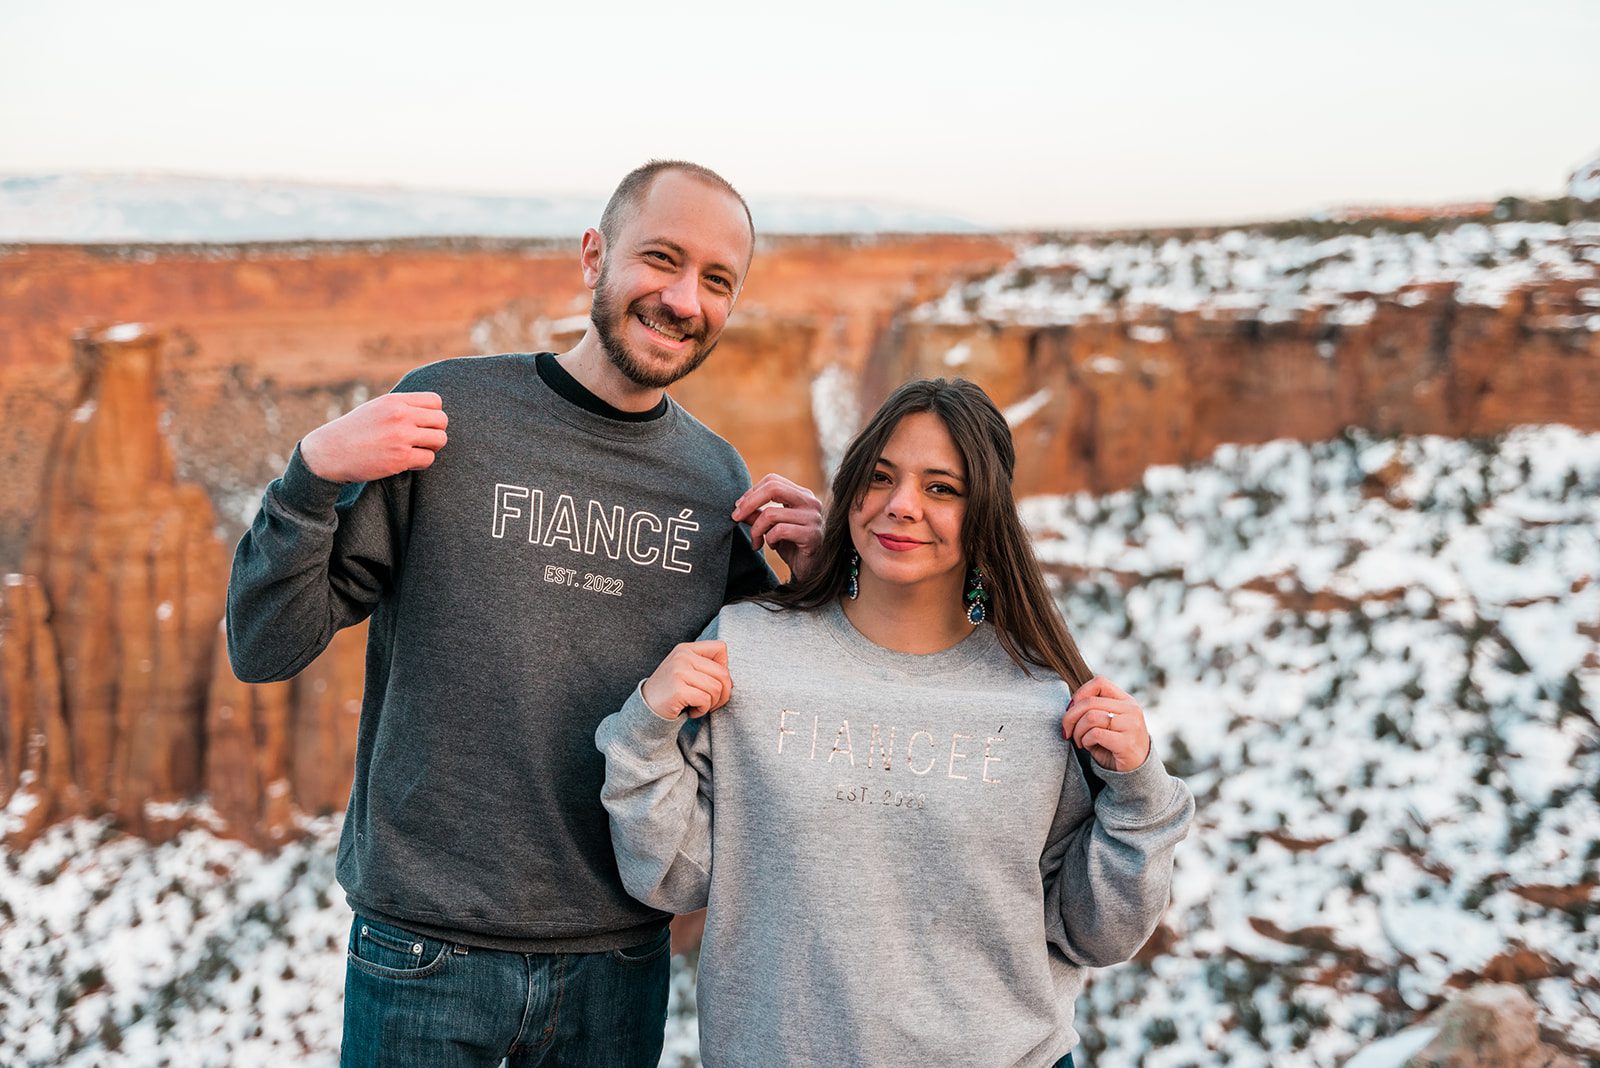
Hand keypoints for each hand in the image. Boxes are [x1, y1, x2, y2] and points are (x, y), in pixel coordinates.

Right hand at [299, 392, 448, 482]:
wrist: (329, 452)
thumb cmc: (354, 431)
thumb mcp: (376, 408)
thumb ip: (401, 406)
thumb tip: (430, 410)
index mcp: (394, 401)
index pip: (435, 401)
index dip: (433, 414)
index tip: (422, 424)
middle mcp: (400, 416)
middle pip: (442, 420)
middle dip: (435, 431)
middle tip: (421, 440)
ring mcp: (401, 437)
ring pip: (440, 440)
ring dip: (431, 447)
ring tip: (415, 450)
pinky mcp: (400, 458)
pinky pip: (428, 458)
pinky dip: (422, 462)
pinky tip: (407, 462)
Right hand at [640, 641, 730, 720]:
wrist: (645, 708)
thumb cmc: (671, 692)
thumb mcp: (686, 671)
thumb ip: (706, 668)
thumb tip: (731, 681)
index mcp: (686, 649)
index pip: (721, 648)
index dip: (725, 668)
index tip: (714, 682)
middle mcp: (682, 656)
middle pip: (723, 673)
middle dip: (723, 693)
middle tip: (711, 703)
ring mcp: (679, 671)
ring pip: (716, 688)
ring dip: (711, 704)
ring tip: (698, 706)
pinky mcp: (678, 689)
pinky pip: (705, 700)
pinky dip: (702, 710)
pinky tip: (690, 711)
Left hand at [732, 474, 823, 580]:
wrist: (811, 571)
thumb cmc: (792, 547)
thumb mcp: (771, 527)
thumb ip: (757, 515)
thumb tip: (737, 506)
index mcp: (802, 495)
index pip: (773, 480)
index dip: (751, 492)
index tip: (738, 508)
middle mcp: (810, 502)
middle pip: (773, 488)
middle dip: (749, 503)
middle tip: (735, 517)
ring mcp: (814, 518)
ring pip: (771, 513)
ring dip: (757, 529)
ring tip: (757, 541)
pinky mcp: (813, 535)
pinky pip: (780, 530)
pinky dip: (770, 539)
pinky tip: (774, 547)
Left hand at [1061, 676, 1150, 771]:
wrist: (1135, 772)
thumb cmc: (1114, 746)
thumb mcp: (1106, 723)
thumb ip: (1093, 710)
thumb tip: (1069, 705)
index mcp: (1126, 701)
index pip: (1099, 682)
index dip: (1080, 693)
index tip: (1071, 709)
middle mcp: (1131, 709)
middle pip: (1089, 701)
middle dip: (1070, 717)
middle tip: (1066, 731)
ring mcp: (1131, 725)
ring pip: (1090, 717)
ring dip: (1078, 731)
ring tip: (1080, 741)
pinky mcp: (1127, 742)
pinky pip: (1095, 734)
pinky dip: (1085, 741)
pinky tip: (1088, 746)